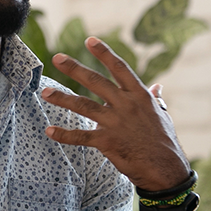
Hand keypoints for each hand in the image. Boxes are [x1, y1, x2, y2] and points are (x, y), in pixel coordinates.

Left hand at [41, 36, 189, 190]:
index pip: (120, 68)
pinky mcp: (107, 142)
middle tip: (57, 58)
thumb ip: (155, 98)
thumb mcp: (162, 115)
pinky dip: (64, 134)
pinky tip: (49, 131)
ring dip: (63, 98)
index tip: (89, 40)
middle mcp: (125, 105)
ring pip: (84, 106)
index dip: (104, 53)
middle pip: (96, 81)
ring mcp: (115, 123)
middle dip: (75, 68)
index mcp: (139, 95)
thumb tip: (157, 86)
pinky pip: (81, 136)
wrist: (165, 169)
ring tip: (45, 91)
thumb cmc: (164, 141)